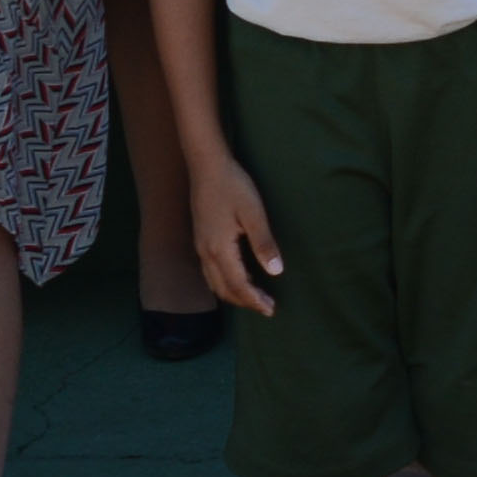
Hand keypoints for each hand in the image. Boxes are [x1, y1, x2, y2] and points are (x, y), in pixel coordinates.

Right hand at [188, 147, 288, 318]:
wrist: (207, 166)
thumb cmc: (233, 185)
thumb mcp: (253, 213)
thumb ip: (264, 243)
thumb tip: (276, 271)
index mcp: (219, 248)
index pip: (238, 285)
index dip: (254, 300)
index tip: (271, 310)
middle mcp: (206, 252)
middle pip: (224, 289)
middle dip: (245, 302)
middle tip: (267, 308)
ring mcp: (200, 246)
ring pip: (215, 282)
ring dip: (234, 294)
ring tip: (255, 297)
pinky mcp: (200, 239)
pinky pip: (210, 271)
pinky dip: (225, 282)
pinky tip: (239, 277)